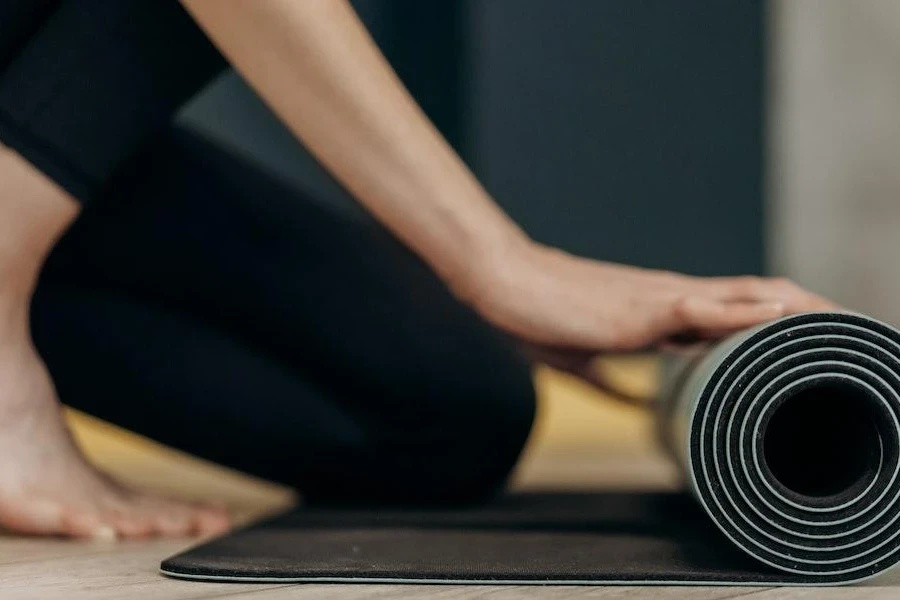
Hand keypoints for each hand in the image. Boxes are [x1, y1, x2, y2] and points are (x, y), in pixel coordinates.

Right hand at [465, 241, 836, 388]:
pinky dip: (750, 314)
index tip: (809, 337)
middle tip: (849, 329)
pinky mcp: (645, 309)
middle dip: (807, 312)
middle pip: (757, 298)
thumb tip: (636, 404)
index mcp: (660, 310)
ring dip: (798, 309)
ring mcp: (662, 299)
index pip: (732, 311)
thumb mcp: (581, 359)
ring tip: (842, 322)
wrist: (507, 284)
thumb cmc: (539, 314)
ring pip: (748, 297)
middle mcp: (671, 298)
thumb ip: (612, 382)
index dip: (775, 320)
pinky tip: (787, 317)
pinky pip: (708, 310)